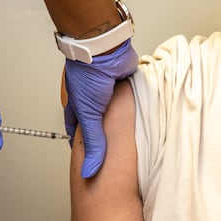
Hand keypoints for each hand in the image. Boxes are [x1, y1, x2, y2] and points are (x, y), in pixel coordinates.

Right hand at [64, 39, 137, 177]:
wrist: (106, 49)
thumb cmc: (88, 74)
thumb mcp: (89, 116)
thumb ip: (93, 143)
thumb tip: (90, 171)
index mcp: (78, 105)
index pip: (78, 131)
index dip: (84, 146)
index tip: (90, 160)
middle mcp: (93, 98)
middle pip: (100, 122)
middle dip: (106, 135)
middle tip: (115, 154)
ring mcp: (110, 90)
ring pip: (117, 112)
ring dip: (123, 121)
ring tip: (133, 140)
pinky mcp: (126, 83)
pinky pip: (132, 99)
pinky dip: (135, 107)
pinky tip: (142, 117)